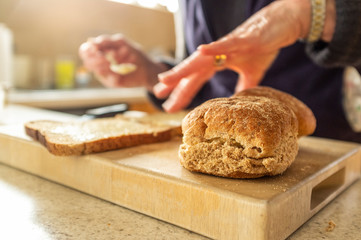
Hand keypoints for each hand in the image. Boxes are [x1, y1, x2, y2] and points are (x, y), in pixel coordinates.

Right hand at [79, 34, 167, 90]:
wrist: (147, 68)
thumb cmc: (134, 53)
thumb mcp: (121, 43)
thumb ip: (107, 41)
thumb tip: (92, 42)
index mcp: (100, 52)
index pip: (85, 51)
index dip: (87, 50)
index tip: (96, 48)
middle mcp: (100, 64)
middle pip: (87, 61)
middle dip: (96, 58)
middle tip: (108, 55)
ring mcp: (105, 74)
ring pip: (97, 69)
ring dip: (105, 63)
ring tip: (116, 59)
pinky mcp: (112, 82)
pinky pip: (108, 78)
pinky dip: (114, 72)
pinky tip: (124, 67)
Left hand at [154, 0, 312, 111]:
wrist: (281, 24)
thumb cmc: (264, 46)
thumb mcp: (253, 73)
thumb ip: (243, 87)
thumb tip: (237, 102)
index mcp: (218, 62)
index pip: (196, 80)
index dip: (182, 92)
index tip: (169, 105)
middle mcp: (217, 53)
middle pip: (192, 70)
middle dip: (174, 83)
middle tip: (157, 95)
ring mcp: (227, 45)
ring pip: (201, 59)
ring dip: (183, 69)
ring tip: (166, 79)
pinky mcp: (242, 39)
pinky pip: (225, 43)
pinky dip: (213, 47)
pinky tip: (200, 51)